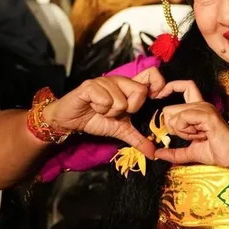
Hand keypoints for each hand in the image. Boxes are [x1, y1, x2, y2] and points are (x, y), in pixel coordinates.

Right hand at [43, 73, 157, 155]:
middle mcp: (120, 80)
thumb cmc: (95, 120)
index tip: (153, 99)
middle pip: (141, 91)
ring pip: (121, 100)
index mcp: (130, 87)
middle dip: (130, 109)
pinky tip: (93, 106)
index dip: (158, 85)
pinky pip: (105, 99)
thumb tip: (154, 153)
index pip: (153, 75)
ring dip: (111, 111)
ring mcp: (105, 81)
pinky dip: (100, 108)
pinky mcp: (91, 85)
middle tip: (116, 111)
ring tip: (102, 110)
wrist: (70, 121)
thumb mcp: (121, 130)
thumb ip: (138, 139)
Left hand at [153, 81, 228, 169]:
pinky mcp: (206, 115)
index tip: (160, 97)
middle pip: (170, 108)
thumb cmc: (217, 152)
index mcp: (198, 109)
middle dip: (173, 128)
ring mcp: (205, 108)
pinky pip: (182, 119)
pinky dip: (184, 131)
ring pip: (174, 114)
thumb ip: (173, 152)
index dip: (170, 87)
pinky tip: (199, 135)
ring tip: (197, 136)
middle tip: (190, 135)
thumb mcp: (189, 152)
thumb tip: (157, 153)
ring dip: (181, 131)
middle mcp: (202, 104)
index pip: (184, 86)